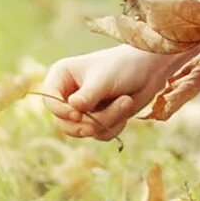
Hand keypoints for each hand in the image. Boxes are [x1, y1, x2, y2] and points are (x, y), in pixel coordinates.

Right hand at [39, 45, 180, 141]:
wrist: (150, 69)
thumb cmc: (123, 66)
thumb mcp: (104, 79)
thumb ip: (88, 96)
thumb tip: (73, 109)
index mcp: (61, 76)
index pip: (49, 100)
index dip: (60, 111)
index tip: (78, 114)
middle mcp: (69, 94)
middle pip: (64, 123)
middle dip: (87, 123)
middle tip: (100, 122)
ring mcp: (84, 109)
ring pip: (85, 130)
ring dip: (108, 121)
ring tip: (126, 101)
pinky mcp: (99, 120)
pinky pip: (100, 134)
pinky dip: (115, 125)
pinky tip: (126, 107)